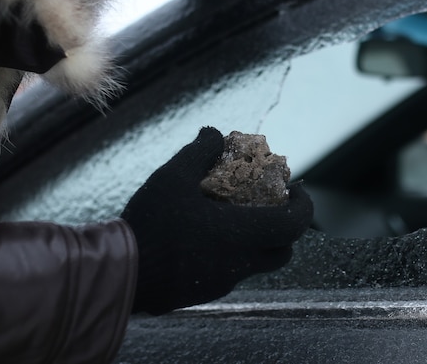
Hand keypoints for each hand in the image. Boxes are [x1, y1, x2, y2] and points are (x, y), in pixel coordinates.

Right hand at [121, 127, 312, 314]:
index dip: (304, 206)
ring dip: (259, 241)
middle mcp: (241, 263)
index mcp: (241, 234)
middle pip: (283, 250)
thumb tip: (215, 134)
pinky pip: (233, 272)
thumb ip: (199, 153)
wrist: (122, 273)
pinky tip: (208, 238)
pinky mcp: (208, 291)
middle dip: (285, 227)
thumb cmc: (151, 223)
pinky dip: (235, 253)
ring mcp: (225, 281)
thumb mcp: (173, 177)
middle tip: (272, 206)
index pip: (294, 225)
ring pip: (258, 263)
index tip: (295, 191)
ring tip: (236, 218)